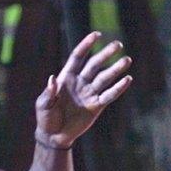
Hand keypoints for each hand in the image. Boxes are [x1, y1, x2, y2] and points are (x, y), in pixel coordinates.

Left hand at [35, 32, 133, 148]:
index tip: (97, 35)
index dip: (86, 45)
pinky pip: (109, 95)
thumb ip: (48, 92)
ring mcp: (89, 93)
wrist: (54, 136)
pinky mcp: (96, 106)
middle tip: (118, 44)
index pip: (77, 57)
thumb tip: (52, 78)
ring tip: (127, 60)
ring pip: (104, 78)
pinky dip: (118, 88)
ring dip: (115, 69)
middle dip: (105, 54)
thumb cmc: (45, 118)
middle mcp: (79, 82)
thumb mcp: (42, 105)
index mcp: (66, 77)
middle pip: (94, 65)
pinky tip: (127, 80)